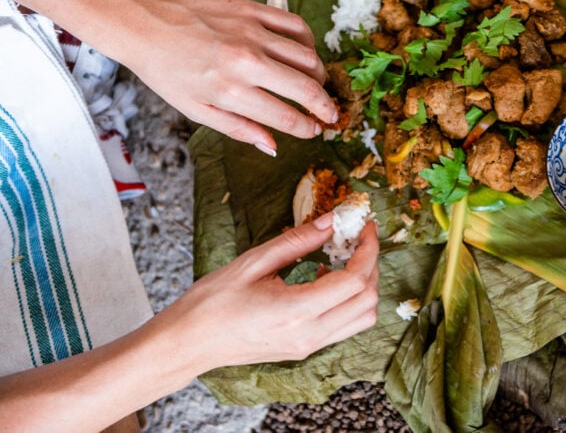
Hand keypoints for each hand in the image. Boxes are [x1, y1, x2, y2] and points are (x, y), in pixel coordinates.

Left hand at [114, 0, 336, 152]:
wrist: (144, 22)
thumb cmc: (165, 70)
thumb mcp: (195, 110)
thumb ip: (237, 129)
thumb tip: (272, 146)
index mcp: (230, 91)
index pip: (286, 116)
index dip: (306, 127)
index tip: (314, 131)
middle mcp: (246, 62)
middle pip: (306, 88)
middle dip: (324, 107)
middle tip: (329, 115)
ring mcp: (253, 33)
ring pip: (308, 57)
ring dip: (319, 76)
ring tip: (315, 86)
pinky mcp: (254, 10)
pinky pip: (296, 26)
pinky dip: (308, 43)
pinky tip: (304, 53)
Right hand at [161, 213, 379, 368]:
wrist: (187, 343)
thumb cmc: (211, 303)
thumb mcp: (253, 262)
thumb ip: (297, 241)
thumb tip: (330, 222)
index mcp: (296, 312)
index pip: (355, 281)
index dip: (368, 250)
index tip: (366, 227)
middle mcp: (309, 335)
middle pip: (367, 301)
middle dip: (371, 265)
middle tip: (359, 239)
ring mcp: (309, 346)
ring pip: (362, 319)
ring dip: (364, 286)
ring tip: (343, 259)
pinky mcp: (305, 349)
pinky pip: (345, 326)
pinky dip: (349, 301)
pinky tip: (325, 280)